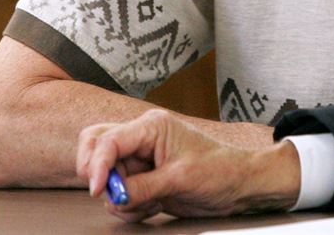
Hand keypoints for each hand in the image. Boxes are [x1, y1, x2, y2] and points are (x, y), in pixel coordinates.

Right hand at [77, 109, 299, 222]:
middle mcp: (142, 139)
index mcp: (152, 127)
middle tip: (117, 194)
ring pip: (106, 177)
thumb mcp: (180, 178)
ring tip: (150, 202)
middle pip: (95, 150)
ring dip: (120, 197)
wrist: (238, 186)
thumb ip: (142, 186)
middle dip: (102, 176)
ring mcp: (140, 160)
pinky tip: (154, 206)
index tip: (99, 189)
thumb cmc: (219, 170)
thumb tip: (113, 195)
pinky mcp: (142, 180)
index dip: (97, 165)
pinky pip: (118, 194)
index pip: (107, 140)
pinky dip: (128, 206)